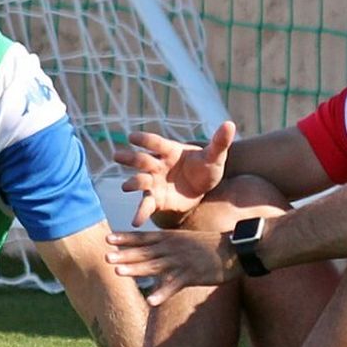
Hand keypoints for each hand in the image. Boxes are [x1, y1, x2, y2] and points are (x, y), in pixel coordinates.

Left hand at [106, 227, 238, 304]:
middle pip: (145, 252)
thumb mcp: (187, 239)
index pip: (144, 238)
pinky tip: (150, 301)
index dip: (126, 239)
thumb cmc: (211, 246)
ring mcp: (182, 262)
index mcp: (171, 239)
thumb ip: (170, 243)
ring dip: (136, 270)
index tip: (109, 239)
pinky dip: (162, 293)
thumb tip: (155, 247)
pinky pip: (174, 286)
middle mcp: (173, 248)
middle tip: (106, 257)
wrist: (235, 249)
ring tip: (118, 273)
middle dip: (125, 255)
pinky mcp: (192, 275)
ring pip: (155, 266)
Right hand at [113, 121, 234, 227]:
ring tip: (125, 187)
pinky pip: (146, 206)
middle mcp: (158, 165)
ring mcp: (154, 182)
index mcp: (170, 151)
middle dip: (129, 158)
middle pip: (141, 160)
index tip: (132, 137)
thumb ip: (220, 142)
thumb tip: (230, 124)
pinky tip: (135, 222)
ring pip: (140, 181)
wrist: (202, 188)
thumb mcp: (215, 156)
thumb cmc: (205, 167)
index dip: (144, 139)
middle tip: (116, 155)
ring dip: (132, 183)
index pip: (156, 143)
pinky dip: (140, 214)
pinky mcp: (156, 199)